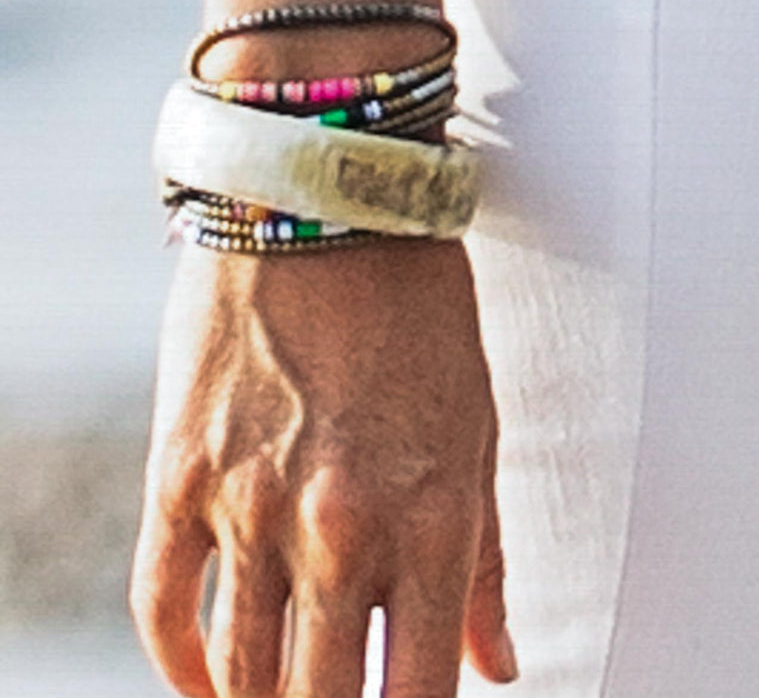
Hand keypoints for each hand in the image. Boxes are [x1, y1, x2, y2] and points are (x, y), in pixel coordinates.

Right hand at [130, 239, 517, 696]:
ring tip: (283, 696)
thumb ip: (484, 561)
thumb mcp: (476, 430)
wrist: (326, 210)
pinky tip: (207, 682)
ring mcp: (249, 502)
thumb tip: (496, 668)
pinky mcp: (181, 470)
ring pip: (241, 674)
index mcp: (431, 519)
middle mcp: (338, 527)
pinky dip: (181, 666)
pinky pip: (163, 608)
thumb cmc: (419, 313)